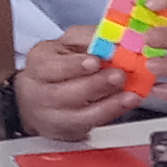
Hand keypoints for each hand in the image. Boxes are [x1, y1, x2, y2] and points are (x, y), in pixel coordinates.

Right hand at [12, 33, 131, 139]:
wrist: (37, 96)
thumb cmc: (58, 65)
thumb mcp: (68, 43)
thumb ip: (88, 38)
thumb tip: (114, 37)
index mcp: (39, 62)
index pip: (51, 66)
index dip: (74, 65)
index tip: (96, 61)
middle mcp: (40, 91)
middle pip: (63, 92)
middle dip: (95, 84)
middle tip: (119, 76)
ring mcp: (52, 114)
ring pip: (78, 113)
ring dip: (108, 104)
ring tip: (129, 94)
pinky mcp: (66, 129)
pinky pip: (89, 125)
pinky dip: (111, 113)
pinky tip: (126, 104)